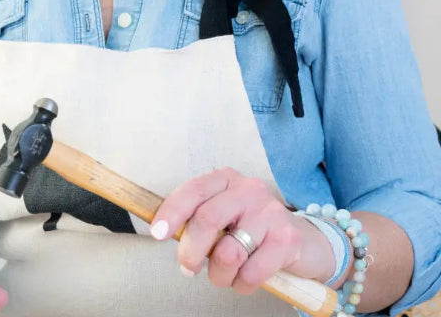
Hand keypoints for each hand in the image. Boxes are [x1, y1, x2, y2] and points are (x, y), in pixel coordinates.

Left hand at [150, 168, 334, 293]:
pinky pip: (252, 272)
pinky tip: (244, 280)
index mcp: (226, 179)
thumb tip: (165, 231)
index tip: (157, 234)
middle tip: (188, 269)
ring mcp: (270, 212)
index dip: (171, 213)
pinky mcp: (287, 239)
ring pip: (228, 252)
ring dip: (219, 275)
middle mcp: (248, 189)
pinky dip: (242, 284)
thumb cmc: (253, 229)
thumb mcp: (225, 215)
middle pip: (207, 219)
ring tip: (223, 277)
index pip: (192, 191)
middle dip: (191, 251)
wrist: (306, 242)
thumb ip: (199, 218)